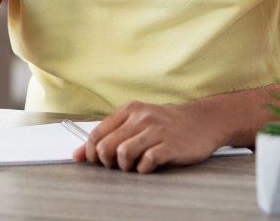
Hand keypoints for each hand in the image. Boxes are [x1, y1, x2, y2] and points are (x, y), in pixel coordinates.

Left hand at [72, 100, 224, 173]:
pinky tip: (149, 165)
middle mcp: (141, 117)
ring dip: (124, 166)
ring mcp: (155, 130)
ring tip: (134, 165)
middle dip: (107, 162)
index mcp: (129, 109)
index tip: (98, 161)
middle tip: (118, 164)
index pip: (96, 133)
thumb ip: (108, 135)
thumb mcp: (137, 122)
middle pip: (106, 146)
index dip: (91, 152)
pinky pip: (146, 163)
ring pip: (122, 153)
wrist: (203, 121)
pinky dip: (143, 169)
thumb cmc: (166, 124)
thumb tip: (77, 155)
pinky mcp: (169, 145)